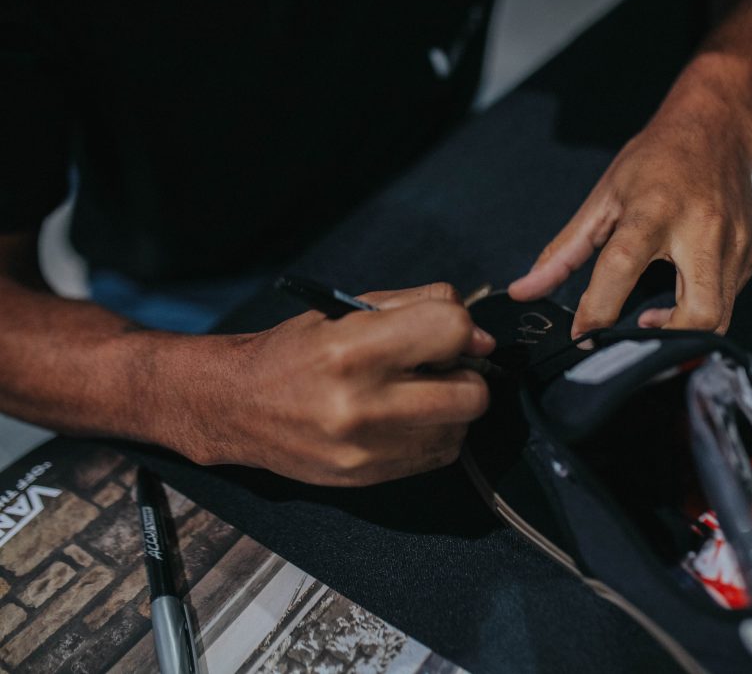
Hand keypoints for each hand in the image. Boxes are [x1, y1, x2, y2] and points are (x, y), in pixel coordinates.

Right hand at [169, 283, 494, 485]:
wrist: (238, 407)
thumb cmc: (298, 351)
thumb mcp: (349, 308)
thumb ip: (419, 307)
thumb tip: (479, 336)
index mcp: (353, 348)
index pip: (452, 329)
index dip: (460, 326)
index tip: (447, 332)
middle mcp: (361, 404)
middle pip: (471, 394)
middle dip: (466, 375)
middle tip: (437, 367)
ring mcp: (366, 448)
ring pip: (460, 429)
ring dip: (451, 409)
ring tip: (415, 393)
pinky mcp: (368, 476)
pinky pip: (438, 456)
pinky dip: (434, 434)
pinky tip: (404, 418)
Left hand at [509, 91, 751, 336]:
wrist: (716, 128)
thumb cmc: (656, 160)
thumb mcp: (603, 198)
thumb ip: (564, 251)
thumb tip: (525, 289)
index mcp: (654, 210)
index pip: (623, 269)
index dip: (599, 310)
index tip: (584, 335)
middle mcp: (702, 228)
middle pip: (698, 313)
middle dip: (666, 342)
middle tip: (635, 337)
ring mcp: (734, 243)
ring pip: (719, 318)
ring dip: (683, 332)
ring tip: (653, 319)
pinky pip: (729, 301)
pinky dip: (702, 310)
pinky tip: (680, 294)